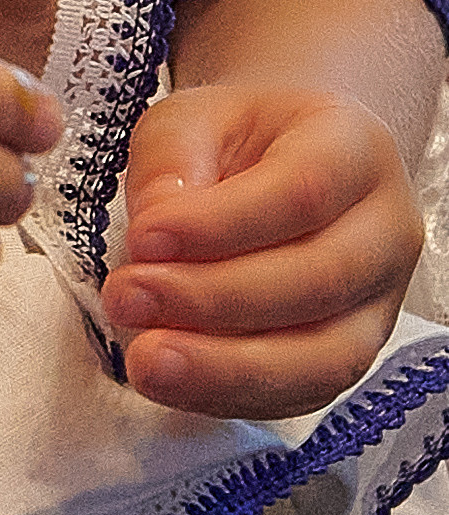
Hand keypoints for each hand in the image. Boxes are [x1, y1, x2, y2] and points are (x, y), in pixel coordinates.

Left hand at [103, 76, 424, 418]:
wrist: (276, 163)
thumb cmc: (238, 137)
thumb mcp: (192, 118)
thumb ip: (171, 162)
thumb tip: (156, 230)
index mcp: (356, 149)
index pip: (303, 190)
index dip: (221, 224)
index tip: (144, 238)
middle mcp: (385, 230)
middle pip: (319, 280)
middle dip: (213, 300)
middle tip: (129, 299)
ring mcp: (378, 302)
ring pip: (323, 356)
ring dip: (226, 366)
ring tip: (147, 360)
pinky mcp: (350, 356)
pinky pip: (302, 394)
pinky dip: (234, 395)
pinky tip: (174, 381)